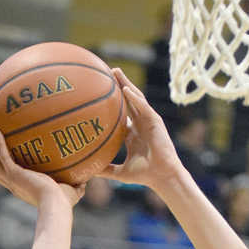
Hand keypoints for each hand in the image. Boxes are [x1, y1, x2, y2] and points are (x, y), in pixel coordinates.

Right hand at [0, 130, 83, 208]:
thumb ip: (77, 187)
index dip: (3, 169)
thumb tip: (86, 182)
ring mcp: (13, 180)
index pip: (9, 178)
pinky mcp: (15, 174)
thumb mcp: (71, 193)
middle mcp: (14, 185)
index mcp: (23, 189)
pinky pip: (3, 156)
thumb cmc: (63, 204)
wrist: (56, 206)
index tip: (2, 159)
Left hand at [97, 69, 181, 188]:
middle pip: (128, 100)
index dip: (111, 103)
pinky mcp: (155, 121)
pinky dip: (134, 98)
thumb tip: (86, 173)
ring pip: (136, 98)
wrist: (161, 176)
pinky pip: (144, 106)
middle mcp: (140, 124)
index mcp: (132, 133)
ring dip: (125, 83)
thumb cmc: (143, 175)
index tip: (98, 94)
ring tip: (115, 71)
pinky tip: (125, 89)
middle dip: (118, 85)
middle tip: (105, 73)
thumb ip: (104, 170)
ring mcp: (148, 120)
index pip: (120, 113)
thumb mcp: (119, 172)